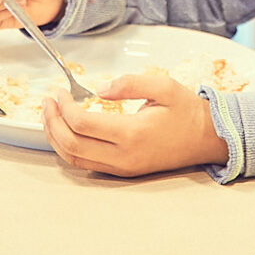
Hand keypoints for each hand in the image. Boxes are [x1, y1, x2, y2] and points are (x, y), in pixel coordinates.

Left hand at [42, 73, 228, 176]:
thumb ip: (129, 84)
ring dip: (56, 137)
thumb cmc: (187, 112)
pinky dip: (69, 148)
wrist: (207, 138)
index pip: (82, 123)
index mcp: (132, 134)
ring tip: (51, 115)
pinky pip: (86, 164)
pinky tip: (67, 131)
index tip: (61, 91)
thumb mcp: (163, 86)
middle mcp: (124, 156)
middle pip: (71, 145)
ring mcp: (122, 167)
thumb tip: (100, 89)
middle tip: (48, 102)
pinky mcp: (123, 171)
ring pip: (74, 159)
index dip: (64, 106)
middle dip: (52, 122)